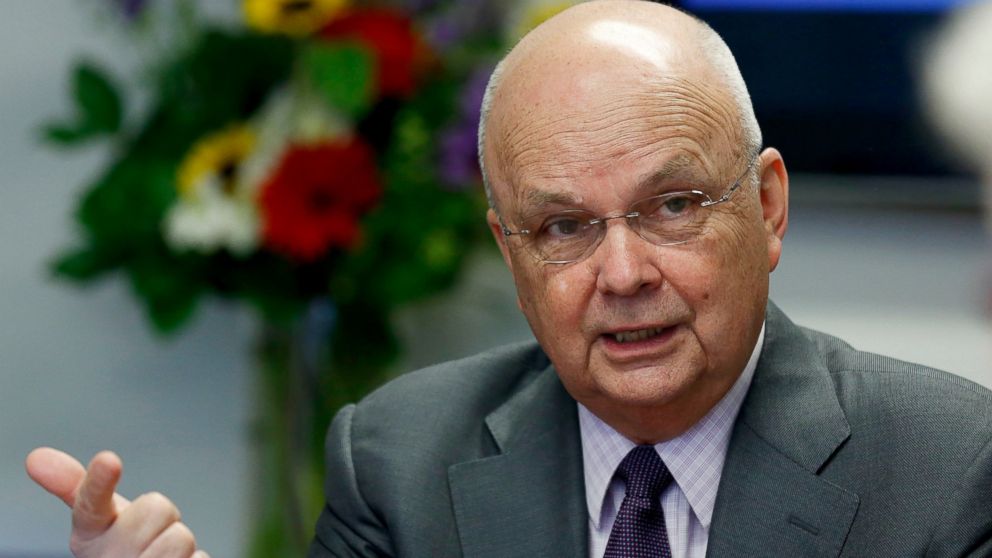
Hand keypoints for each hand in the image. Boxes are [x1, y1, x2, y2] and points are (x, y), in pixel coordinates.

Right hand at [25, 447, 208, 557]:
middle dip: (163, 518)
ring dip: (181, 546)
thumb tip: (36, 457)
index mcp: (89, 534)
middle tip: (150, 536)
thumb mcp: (101, 519)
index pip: (90, 504)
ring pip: (180, 538)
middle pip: (157, 507)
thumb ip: (82, 486)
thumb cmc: (122, 548)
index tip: (109, 459)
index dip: (99, 482)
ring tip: (160, 557)